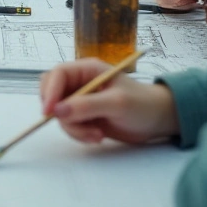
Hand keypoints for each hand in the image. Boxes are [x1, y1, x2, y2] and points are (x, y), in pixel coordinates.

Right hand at [39, 59, 179, 144]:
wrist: (157, 121)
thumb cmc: (142, 104)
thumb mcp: (116, 103)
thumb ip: (86, 106)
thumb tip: (57, 111)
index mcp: (87, 70)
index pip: (57, 75)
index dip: (50, 91)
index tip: (49, 112)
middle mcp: (80, 83)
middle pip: (52, 93)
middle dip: (60, 113)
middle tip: (75, 126)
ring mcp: (80, 101)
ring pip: (59, 114)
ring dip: (74, 128)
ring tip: (96, 135)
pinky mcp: (82, 117)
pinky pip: (68, 125)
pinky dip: (79, 134)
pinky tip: (97, 136)